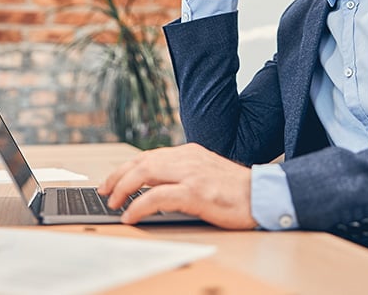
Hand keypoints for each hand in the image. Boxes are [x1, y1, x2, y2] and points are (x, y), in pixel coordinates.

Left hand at [97, 143, 258, 229]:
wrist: (263, 195)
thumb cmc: (238, 190)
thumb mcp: (207, 172)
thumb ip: (185, 173)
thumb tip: (157, 186)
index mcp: (190, 152)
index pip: (149, 155)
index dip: (127, 167)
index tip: (112, 179)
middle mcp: (187, 158)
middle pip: (142, 162)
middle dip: (117, 176)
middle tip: (104, 191)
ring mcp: (191, 174)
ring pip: (144, 173)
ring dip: (122, 188)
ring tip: (112, 202)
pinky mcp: (195, 192)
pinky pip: (157, 197)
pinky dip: (139, 205)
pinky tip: (130, 215)